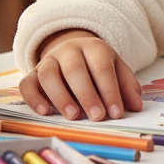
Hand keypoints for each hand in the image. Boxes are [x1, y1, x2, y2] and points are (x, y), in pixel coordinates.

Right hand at [18, 29, 142, 121]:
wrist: (73, 51)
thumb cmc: (98, 66)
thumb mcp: (116, 70)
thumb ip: (127, 86)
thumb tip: (136, 106)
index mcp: (94, 47)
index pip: (102, 67)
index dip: (110, 90)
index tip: (116, 112)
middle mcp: (68, 50)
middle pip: (75, 70)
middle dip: (87, 95)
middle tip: (97, 116)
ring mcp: (48, 61)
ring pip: (49, 75)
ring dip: (61, 97)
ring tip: (73, 116)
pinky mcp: (32, 74)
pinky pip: (27, 84)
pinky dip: (34, 98)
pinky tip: (44, 112)